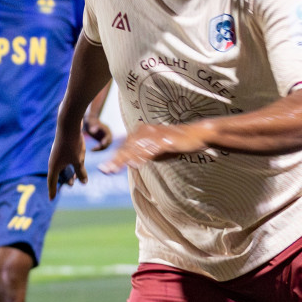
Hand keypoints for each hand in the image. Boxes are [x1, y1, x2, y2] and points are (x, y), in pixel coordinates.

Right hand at [47, 128, 86, 198]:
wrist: (68, 123)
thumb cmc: (72, 144)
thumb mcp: (78, 160)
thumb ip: (80, 172)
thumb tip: (83, 182)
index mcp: (54, 166)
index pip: (52, 183)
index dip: (52, 192)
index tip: (51, 199)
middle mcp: (53, 160)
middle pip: (56, 175)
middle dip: (63, 182)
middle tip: (70, 187)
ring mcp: (56, 153)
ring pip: (61, 167)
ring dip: (67, 173)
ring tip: (74, 179)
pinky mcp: (61, 146)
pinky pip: (63, 160)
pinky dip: (68, 165)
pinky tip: (75, 163)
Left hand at [82, 116, 112, 149]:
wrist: (91, 121)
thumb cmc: (90, 122)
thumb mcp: (90, 123)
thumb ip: (92, 126)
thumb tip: (93, 131)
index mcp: (106, 129)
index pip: (108, 136)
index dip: (106, 140)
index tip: (102, 143)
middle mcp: (108, 134)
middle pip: (108, 142)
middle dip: (102, 146)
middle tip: (95, 148)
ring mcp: (106, 138)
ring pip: (105, 146)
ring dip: (100, 148)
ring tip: (92, 149)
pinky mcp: (102, 141)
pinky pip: (102, 146)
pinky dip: (98, 148)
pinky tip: (92, 149)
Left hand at [98, 122, 212, 173]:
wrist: (197, 134)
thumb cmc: (176, 142)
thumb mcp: (157, 150)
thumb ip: (144, 154)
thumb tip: (131, 162)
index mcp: (143, 132)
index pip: (125, 146)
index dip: (114, 158)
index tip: (105, 169)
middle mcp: (147, 131)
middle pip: (127, 147)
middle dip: (115, 160)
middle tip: (105, 170)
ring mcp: (156, 135)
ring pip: (136, 149)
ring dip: (123, 160)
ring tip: (114, 169)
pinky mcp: (165, 140)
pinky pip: (151, 150)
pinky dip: (142, 157)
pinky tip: (134, 164)